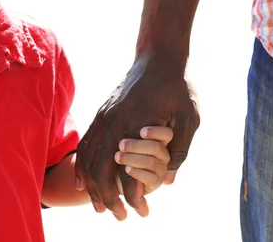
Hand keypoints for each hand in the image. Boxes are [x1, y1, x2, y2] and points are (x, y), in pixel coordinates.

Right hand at [75, 54, 199, 220]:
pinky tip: (82, 181)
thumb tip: (168, 181)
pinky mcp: (102, 112)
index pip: (128, 172)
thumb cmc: (178, 85)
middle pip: (101, 170)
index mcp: (136, 125)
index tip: (142, 213)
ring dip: (92, 186)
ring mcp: (105, 116)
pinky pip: (85, 143)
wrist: (159, 55)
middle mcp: (114, 122)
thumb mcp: (190, 116)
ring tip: (99, 206)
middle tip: (120, 217)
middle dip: (107, 198)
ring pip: (88, 158)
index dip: (134, 197)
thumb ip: (180, 149)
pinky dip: (82, 165)